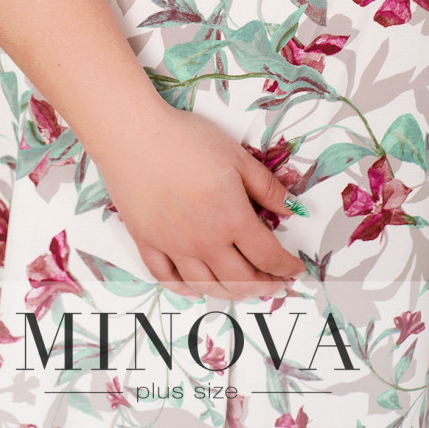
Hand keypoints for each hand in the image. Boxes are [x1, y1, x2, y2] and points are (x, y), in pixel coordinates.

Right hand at [95, 103, 305, 300]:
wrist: (134, 136)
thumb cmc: (186, 140)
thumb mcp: (237, 157)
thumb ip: (267, 187)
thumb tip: (292, 209)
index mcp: (232, 219)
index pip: (267, 256)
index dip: (286, 268)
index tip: (294, 270)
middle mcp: (205, 242)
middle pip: (240, 279)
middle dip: (263, 285)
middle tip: (274, 284)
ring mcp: (173, 247)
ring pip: (207, 286)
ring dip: (230, 293)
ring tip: (242, 288)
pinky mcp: (147, 243)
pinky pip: (168, 279)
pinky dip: (185, 289)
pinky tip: (195, 286)